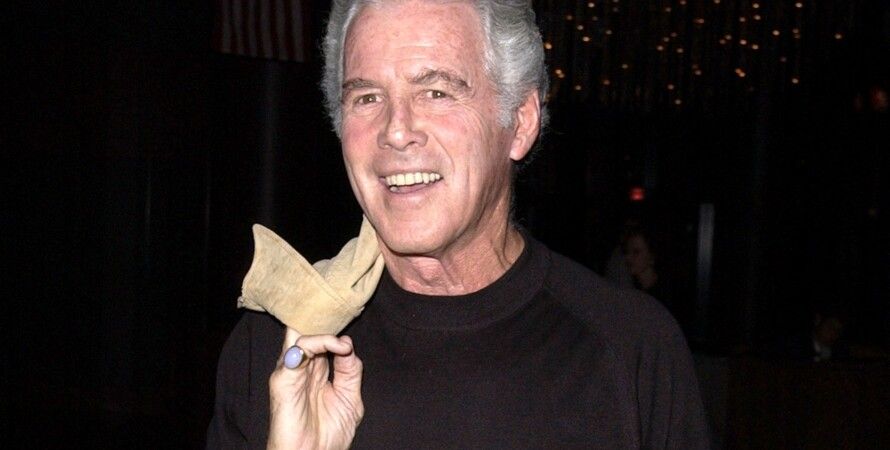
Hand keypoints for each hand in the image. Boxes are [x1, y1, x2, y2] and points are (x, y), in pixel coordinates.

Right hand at [267, 328, 363, 448]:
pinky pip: (298, 351)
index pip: (321, 340)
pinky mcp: (283, 379)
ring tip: (343, 343)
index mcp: (316, 372)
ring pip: (301, 336)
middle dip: (322, 321)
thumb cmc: (328, 436)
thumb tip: (348, 345)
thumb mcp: (350, 398)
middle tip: (340, 317)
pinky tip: (337, 347)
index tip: (350, 340)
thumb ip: (350, 371)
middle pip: (306, 332)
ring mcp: (290, 372)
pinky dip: (319, 342)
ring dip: (326, 333)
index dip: (336, 332)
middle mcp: (301, 369)